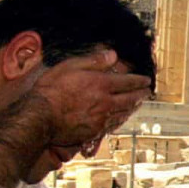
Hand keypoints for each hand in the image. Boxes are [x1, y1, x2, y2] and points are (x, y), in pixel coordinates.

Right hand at [29, 50, 153, 149]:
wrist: (41, 117)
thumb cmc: (51, 89)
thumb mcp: (70, 66)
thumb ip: (94, 61)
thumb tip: (112, 55)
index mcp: (101, 84)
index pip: (127, 82)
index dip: (139, 80)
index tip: (147, 80)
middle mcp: (105, 102)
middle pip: (130, 99)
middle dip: (141, 94)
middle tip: (147, 92)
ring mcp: (101, 119)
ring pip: (124, 113)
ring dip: (133, 107)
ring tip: (138, 104)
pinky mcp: (94, 132)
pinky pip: (113, 125)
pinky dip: (121, 120)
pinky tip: (121, 118)